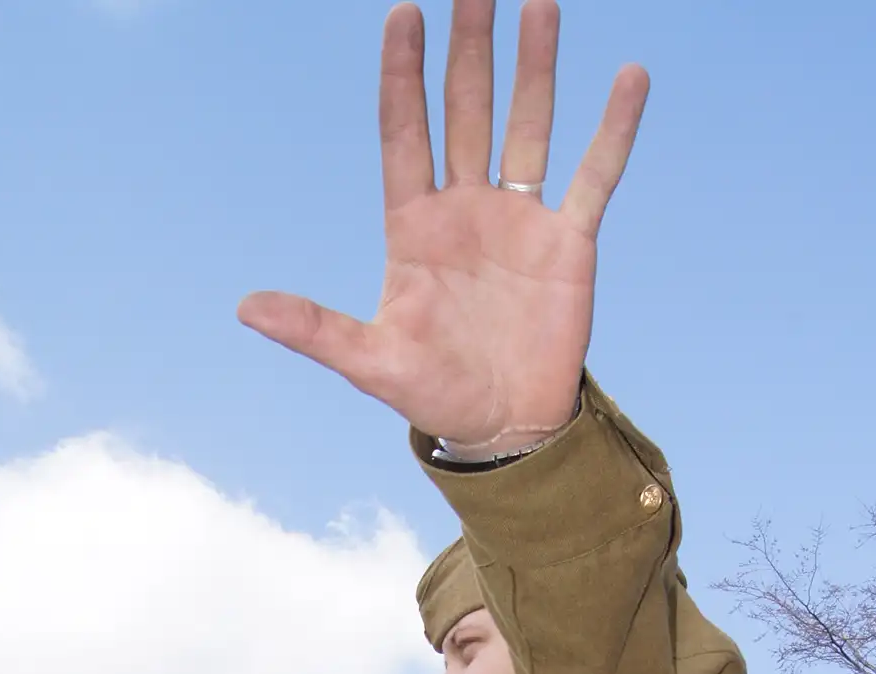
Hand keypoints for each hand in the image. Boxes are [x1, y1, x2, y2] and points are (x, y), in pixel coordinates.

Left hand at [238, 0, 648, 454]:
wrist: (504, 428)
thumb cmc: (434, 394)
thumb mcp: (371, 363)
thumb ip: (315, 329)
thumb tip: (245, 308)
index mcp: (415, 226)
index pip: (405, 133)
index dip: (403, 75)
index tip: (403, 13)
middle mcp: (466, 207)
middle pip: (465, 109)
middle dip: (469, 47)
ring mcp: (519, 219)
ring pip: (528, 125)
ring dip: (534, 67)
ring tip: (538, 3)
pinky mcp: (568, 241)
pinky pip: (594, 173)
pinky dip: (614, 129)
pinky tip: (630, 77)